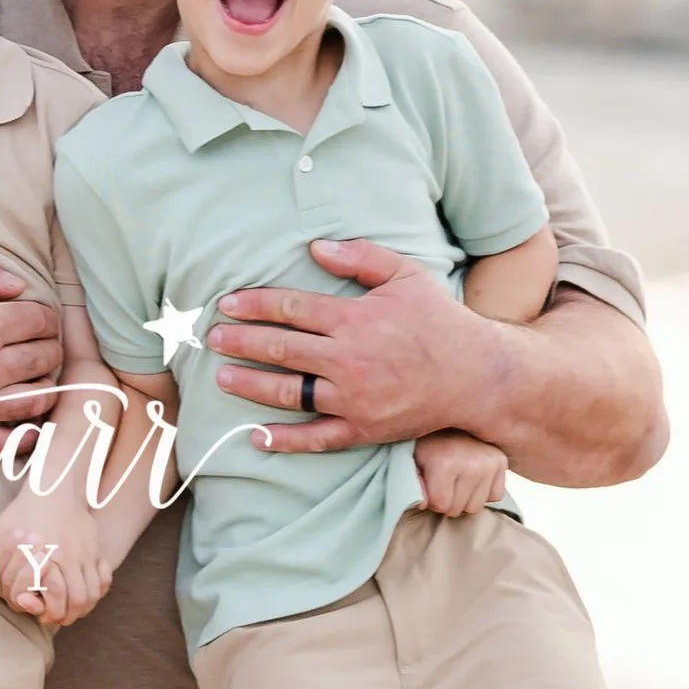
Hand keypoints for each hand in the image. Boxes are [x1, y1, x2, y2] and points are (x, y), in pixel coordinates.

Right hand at [0, 254, 63, 443]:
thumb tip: (21, 287)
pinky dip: (30, 431)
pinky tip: (26, 417)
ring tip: (33, 376)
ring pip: (40, 398)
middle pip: (47, 357)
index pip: (43, 321)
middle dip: (48, 347)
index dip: (44, 317)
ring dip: (44, 384)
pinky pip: (14, 441)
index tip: (35, 320)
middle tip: (37, 345)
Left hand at [0, 509, 114, 630]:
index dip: (43, 607)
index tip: (36, 611)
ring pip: (93, 592)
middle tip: (56, 618)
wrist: (54, 487)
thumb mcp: (0, 528)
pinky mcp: (96, 550)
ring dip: (82, 607)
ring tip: (70, 612)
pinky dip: (97, 593)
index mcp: (44, 552)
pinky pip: (104, 579)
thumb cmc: (24, 511)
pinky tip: (85, 596)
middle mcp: (68, 555)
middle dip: (66, 614)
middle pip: (77, 599)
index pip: (51, 592)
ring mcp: (86, 553)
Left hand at [208, 239, 506, 455]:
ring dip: (250, 385)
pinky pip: (316, 439)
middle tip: (212, 338)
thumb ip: (360, 258)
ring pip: (289, 393)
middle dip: (241, 342)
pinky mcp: (362, 430)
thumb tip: (314, 248)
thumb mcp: (405, 276)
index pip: (292, 310)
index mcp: (355, 320)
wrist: (476, 376)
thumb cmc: (438, 321)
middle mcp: (349, 361)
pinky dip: (284, 440)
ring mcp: (354, 400)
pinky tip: (256, 437)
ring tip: (221, 378)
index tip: (227, 304)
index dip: (255, 305)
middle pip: (281, 350)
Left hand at [414, 431, 507, 515]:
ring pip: (476, 506)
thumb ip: (412, 485)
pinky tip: (473, 476)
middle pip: (458, 509)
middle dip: (447, 501)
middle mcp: (472, 464)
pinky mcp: (502, 461)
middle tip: (443, 482)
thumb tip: (423, 503)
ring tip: (457, 479)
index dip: (432, 499)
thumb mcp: (411, 461)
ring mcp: (490, 463)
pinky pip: (494, 496)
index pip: (441, 505)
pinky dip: (483, 491)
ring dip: (464, 499)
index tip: (429, 484)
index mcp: (445, 463)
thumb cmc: (427, 443)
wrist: (450, 416)